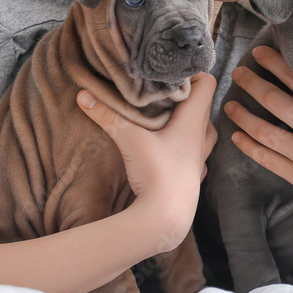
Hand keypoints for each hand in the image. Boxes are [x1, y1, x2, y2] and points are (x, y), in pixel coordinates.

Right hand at [77, 73, 216, 233]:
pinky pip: (195, 150)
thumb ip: (107, 116)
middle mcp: (202, 135)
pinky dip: (185, 143)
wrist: (167, 220)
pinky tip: (167, 145)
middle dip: (185, 95)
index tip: (172, 72)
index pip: (209, 83)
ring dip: (186, 120)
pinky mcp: (194, 173)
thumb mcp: (130, 141)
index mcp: (194, 120)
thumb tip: (83, 94)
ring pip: (201, 127)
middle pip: (203, 104)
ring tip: (164, 115)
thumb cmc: (158, 176)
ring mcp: (201, 156)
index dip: (194, 74)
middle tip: (161, 90)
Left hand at [224, 47, 292, 210]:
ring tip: (230, 105)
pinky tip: (237, 137)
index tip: (258, 53)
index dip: (273, 63)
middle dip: (251, 83)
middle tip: (237, 73)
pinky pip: (268, 160)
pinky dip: (249, 147)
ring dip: (243, 116)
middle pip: (272, 99)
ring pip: (263, 131)